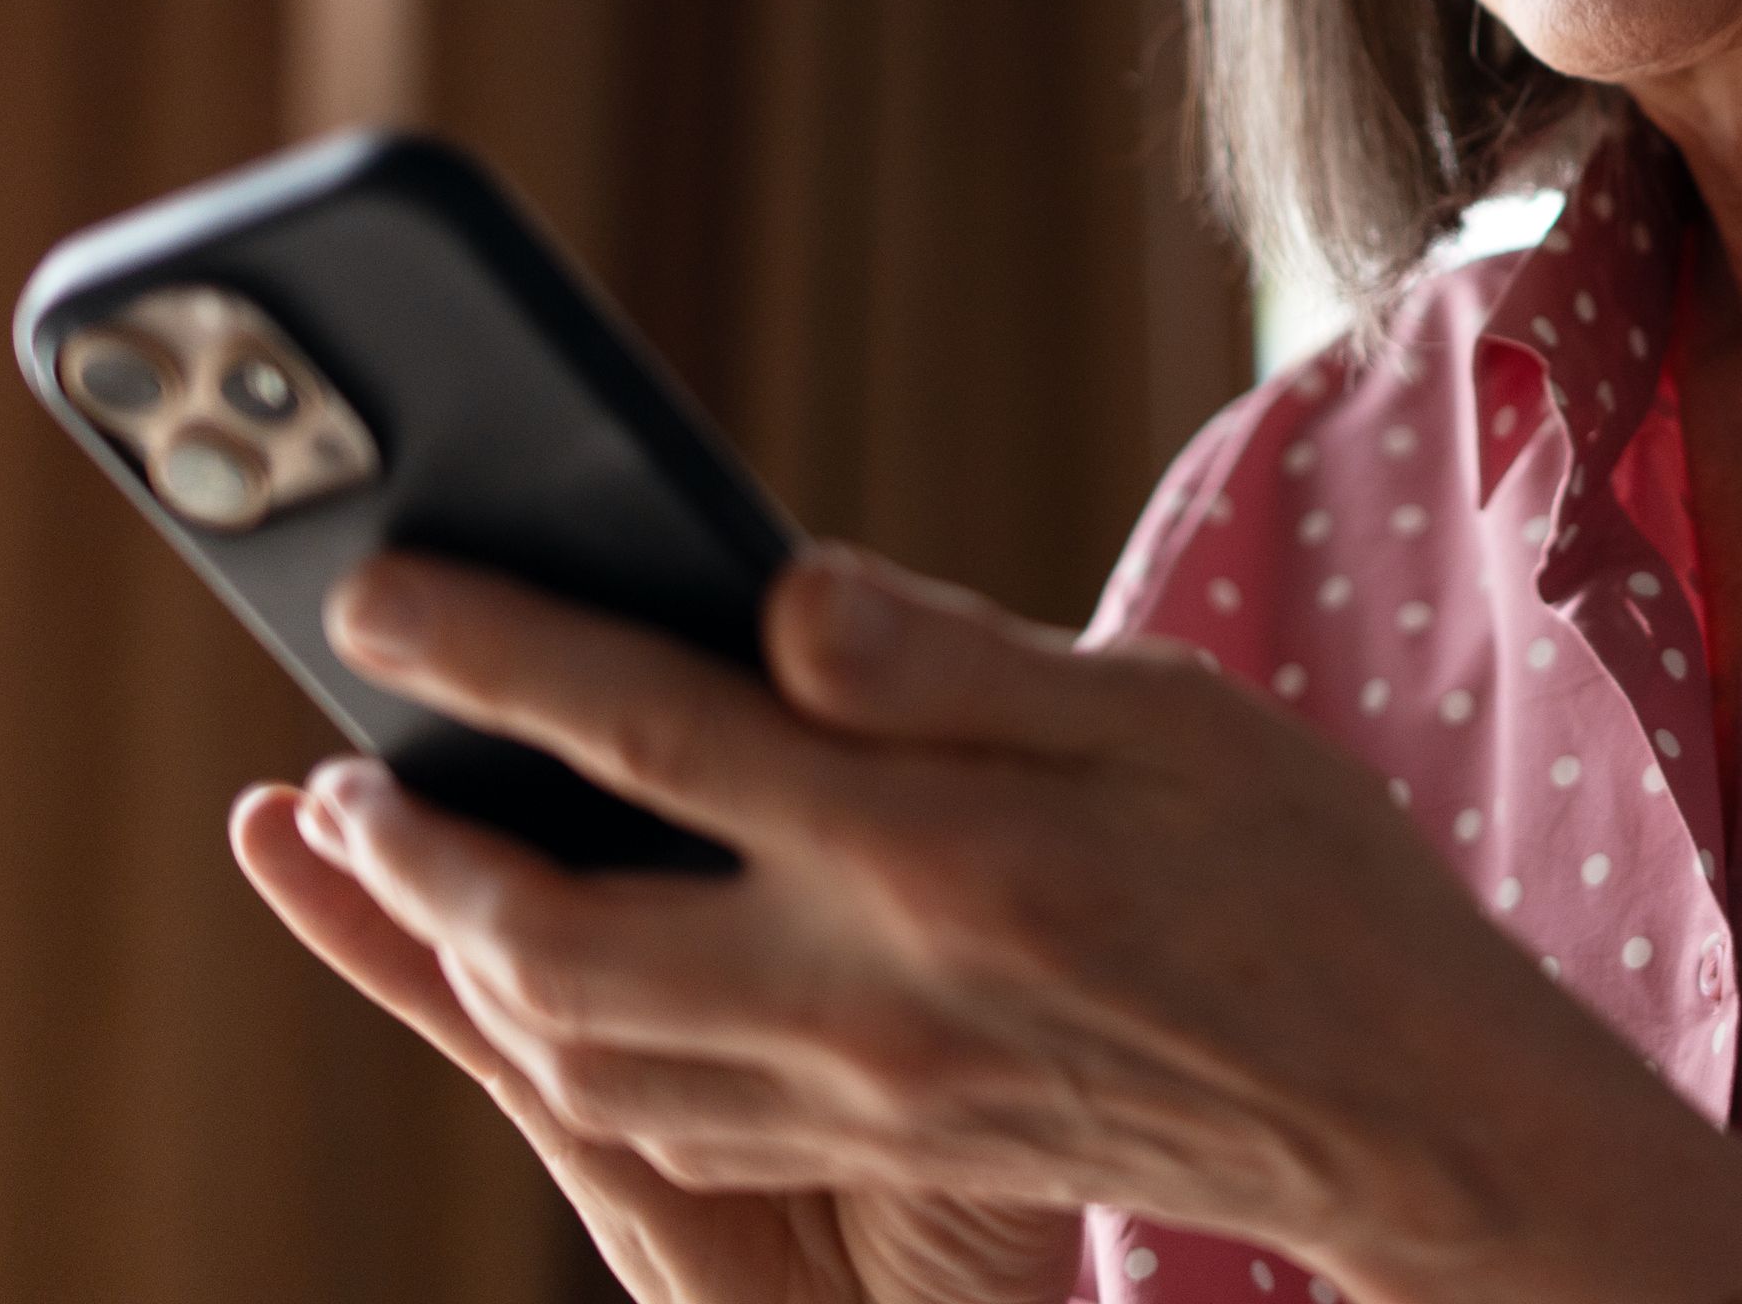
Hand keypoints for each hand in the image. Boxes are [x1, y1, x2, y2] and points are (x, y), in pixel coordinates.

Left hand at [246, 543, 1741, 1303]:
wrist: (1393, 1105)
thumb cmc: (1301, 873)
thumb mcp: (1161, 710)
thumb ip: (954, 660)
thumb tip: (778, 592)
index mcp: (931, 848)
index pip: (649, 729)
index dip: (490, 647)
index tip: (375, 589)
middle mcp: (866, 991)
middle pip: (551, 934)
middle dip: (414, 852)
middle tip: (347, 766)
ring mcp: (865, 1095)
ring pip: (578, 1052)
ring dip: (462, 960)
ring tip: (419, 867)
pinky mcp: (887, 1152)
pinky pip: (660, 1124)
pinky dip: (564, 1050)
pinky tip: (561, 986)